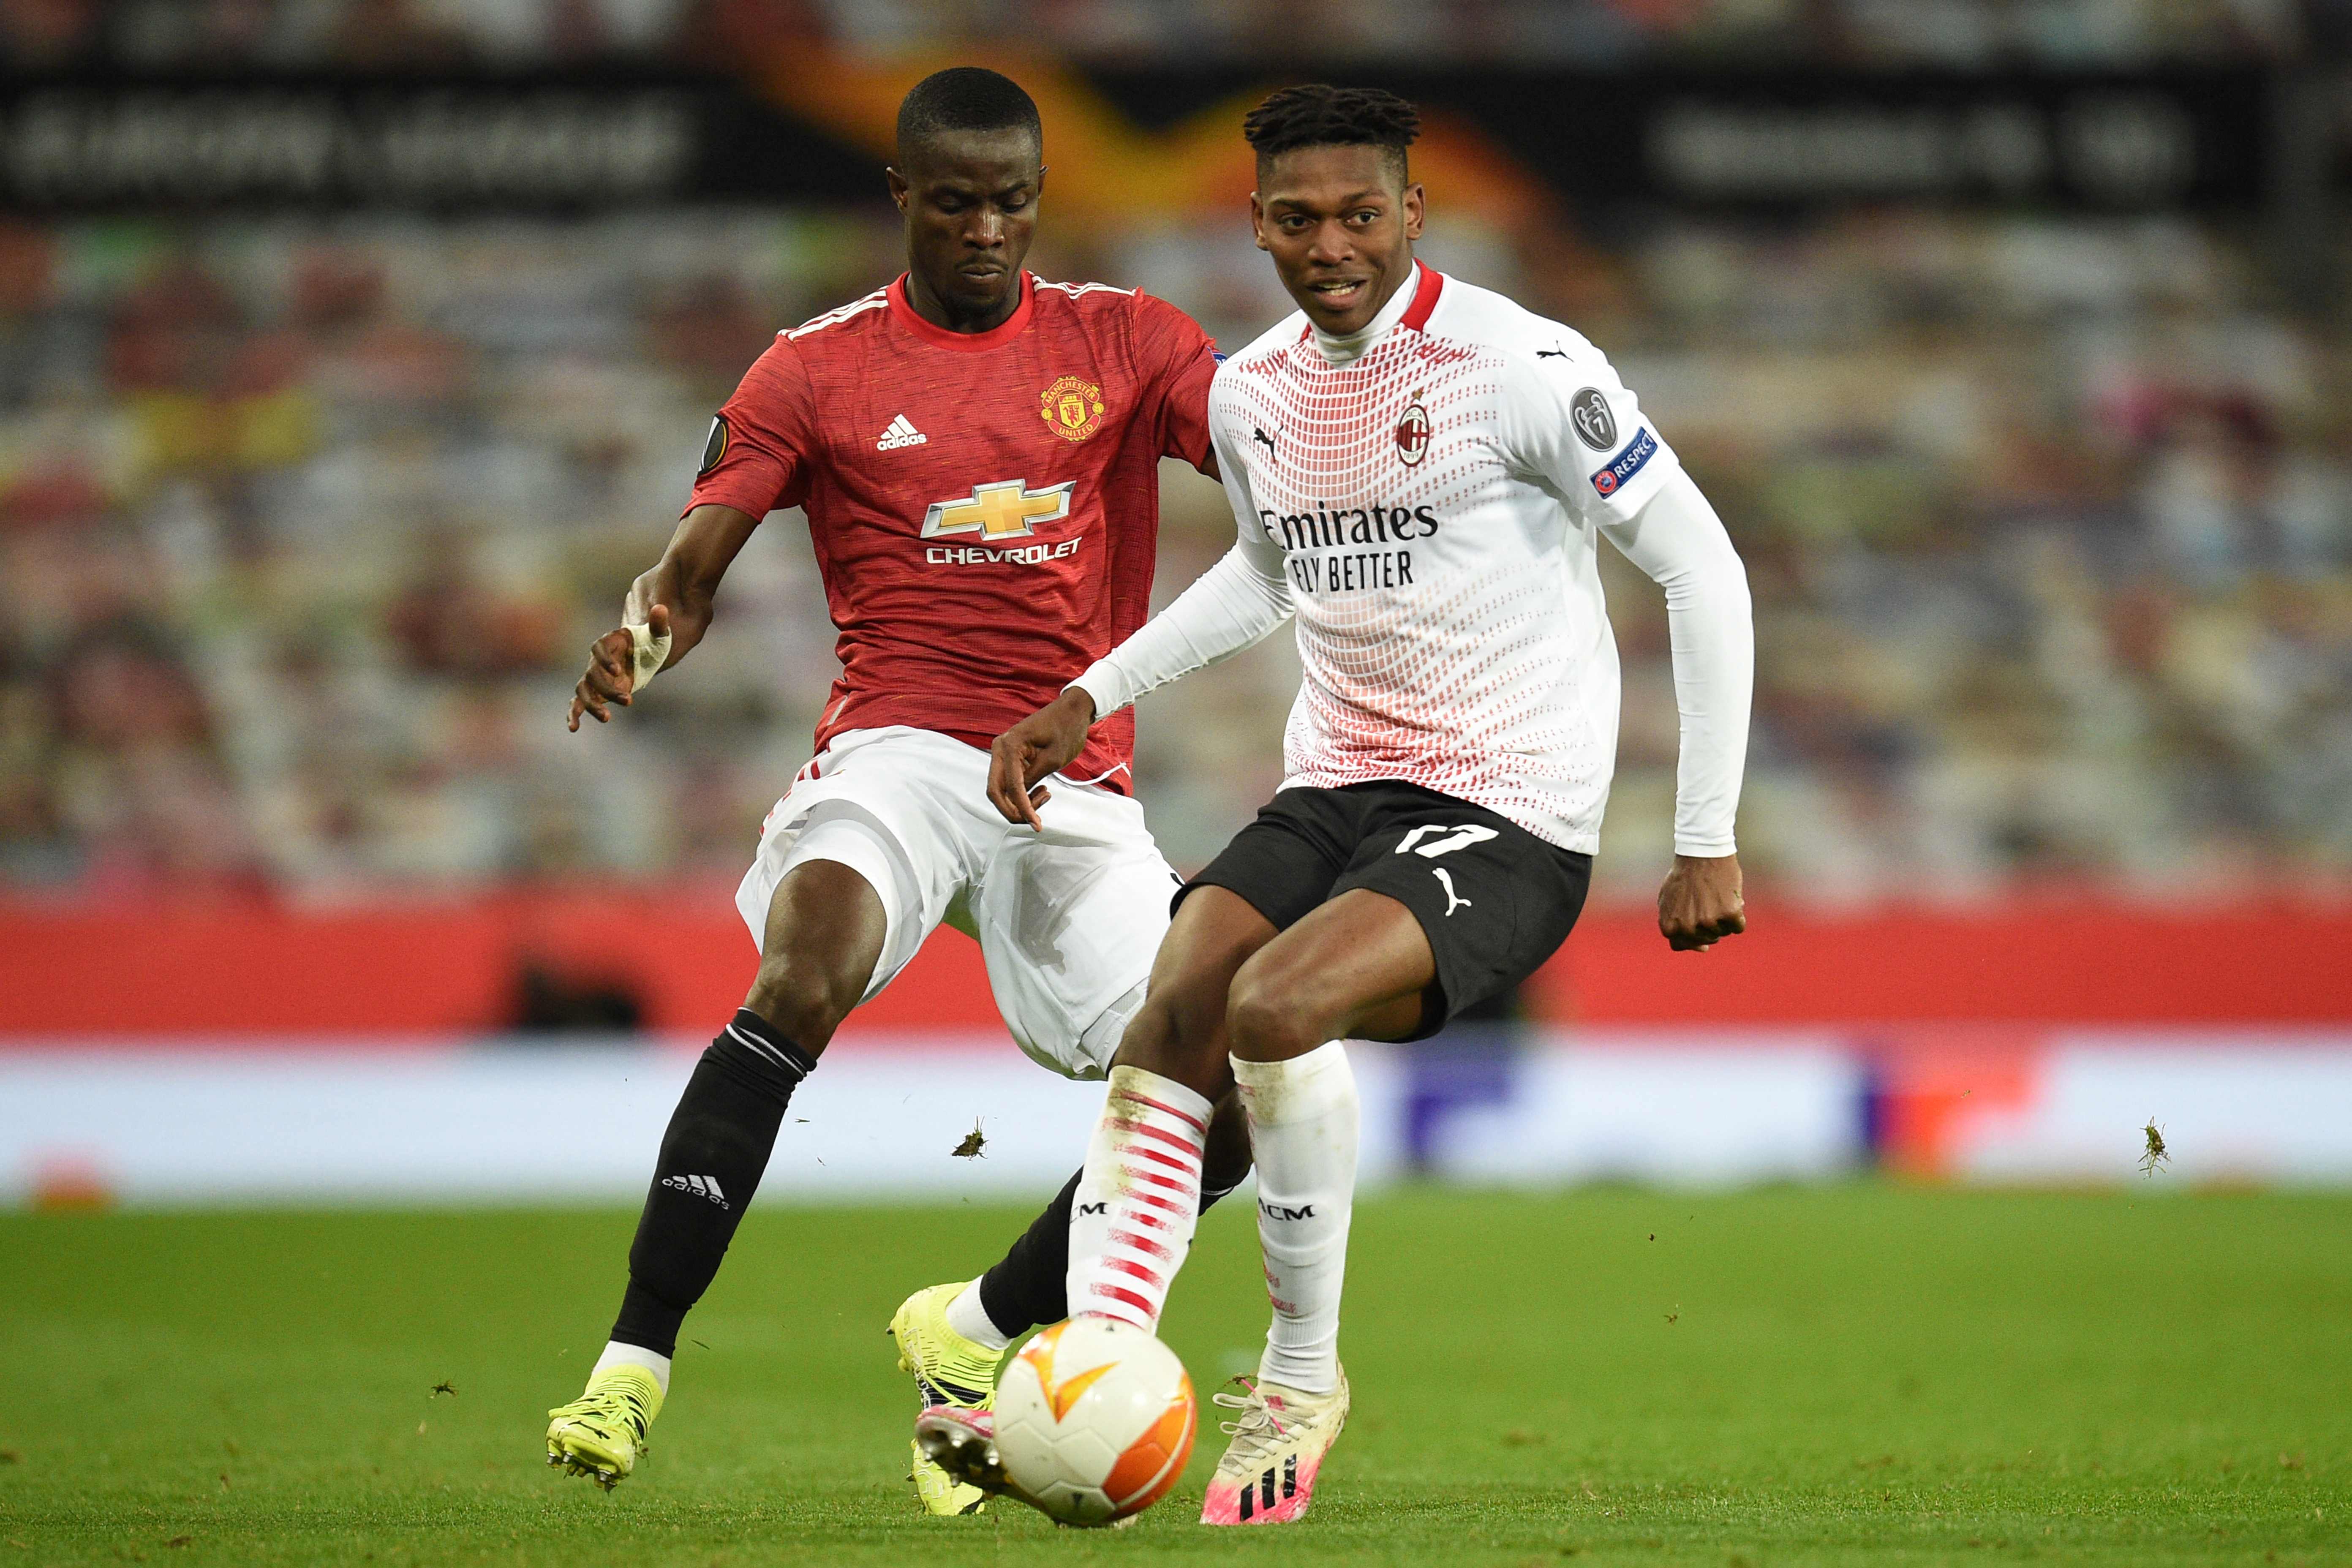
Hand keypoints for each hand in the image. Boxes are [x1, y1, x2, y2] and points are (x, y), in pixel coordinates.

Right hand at [568, 603, 669, 730]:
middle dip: (608, 689)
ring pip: (584, 689)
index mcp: (609, 642)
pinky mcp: (595, 692)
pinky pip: (579, 702)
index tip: (618, 672)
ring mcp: (594, 676)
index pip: (598, 648)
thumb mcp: (659, 636)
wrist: (645, 657)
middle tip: (629, 701)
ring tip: (607, 718)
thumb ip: (658, 625)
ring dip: (592, 705)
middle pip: (592, 674)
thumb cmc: (651, 644)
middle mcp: (597, 659)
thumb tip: (661, 608)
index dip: (604, 660)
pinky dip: (574, 714)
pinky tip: (573, 728)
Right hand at [987, 688, 1096, 827]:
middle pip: (995, 791)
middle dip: (1013, 810)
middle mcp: (1000, 749)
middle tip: (1035, 819)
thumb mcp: (1053, 759)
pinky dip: (1022, 793)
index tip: (1036, 825)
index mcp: (1009, 746)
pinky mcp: (1011, 758)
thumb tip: (1019, 800)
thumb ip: (1032, 780)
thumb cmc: (1066, 729)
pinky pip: (1009, 782)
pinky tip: (1041, 790)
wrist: (1072, 711)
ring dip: (1019, 801)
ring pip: (1001, 789)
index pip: (1011, 786)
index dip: (1023, 809)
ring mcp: (1003, 753)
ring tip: (1045, 795)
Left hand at [1657, 852, 1744, 951]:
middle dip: (1709, 926)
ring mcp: (1708, 923)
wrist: (1702, 853)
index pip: (1681, 945)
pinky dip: (1738, 916)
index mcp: (1669, 927)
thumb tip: (1702, 948)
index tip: (1701, 932)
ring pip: (1723, 933)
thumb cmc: (1684, 875)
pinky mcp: (1729, 915)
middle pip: (1706, 940)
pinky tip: (1731, 900)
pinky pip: (1738, 926)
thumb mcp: (1667, 901)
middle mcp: (1688, 928)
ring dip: (1723, 919)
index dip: (1693, 939)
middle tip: (1708, 904)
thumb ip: (1675, 924)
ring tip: (1716, 897)